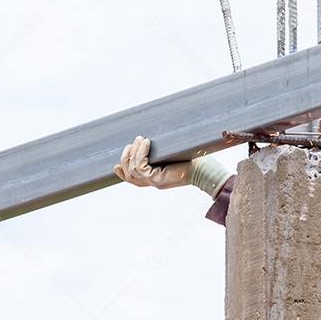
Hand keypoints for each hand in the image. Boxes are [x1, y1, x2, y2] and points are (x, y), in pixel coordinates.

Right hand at [114, 136, 231, 197]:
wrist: (205, 170)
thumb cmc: (194, 160)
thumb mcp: (174, 156)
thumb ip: (164, 153)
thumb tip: (158, 137)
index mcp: (156, 179)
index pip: (133, 180)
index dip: (122, 173)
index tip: (116, 165)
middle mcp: (153, 182)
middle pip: (129, 174)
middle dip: (126, 158)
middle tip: (131, 143)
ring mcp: (154, 182)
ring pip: (132, 170)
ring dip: (133, 152)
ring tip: (139, 139)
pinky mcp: (157, 180)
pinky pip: (141, 166)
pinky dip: (141, 153)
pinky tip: (146, 142)